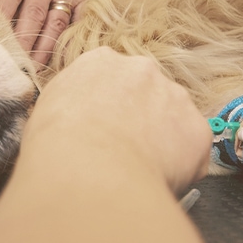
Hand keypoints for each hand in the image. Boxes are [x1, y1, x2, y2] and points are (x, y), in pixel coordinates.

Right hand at [22, 47, 211, 193]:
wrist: (86, 170)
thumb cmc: (56, 145)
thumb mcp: (45, 111)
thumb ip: (68, 104)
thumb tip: (73, 121)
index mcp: (100, 62)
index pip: (112, 79)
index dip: (109, 106)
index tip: (104, 128)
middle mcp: (141, 69)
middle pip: (147, 93)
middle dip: (140, 119)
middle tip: (124, 151)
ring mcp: (174, 96)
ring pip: (173, 120)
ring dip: (162, 141)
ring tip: (139, 171)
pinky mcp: (197, 129)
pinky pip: (193, 150)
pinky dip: (181, 167)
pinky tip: (157, 180)